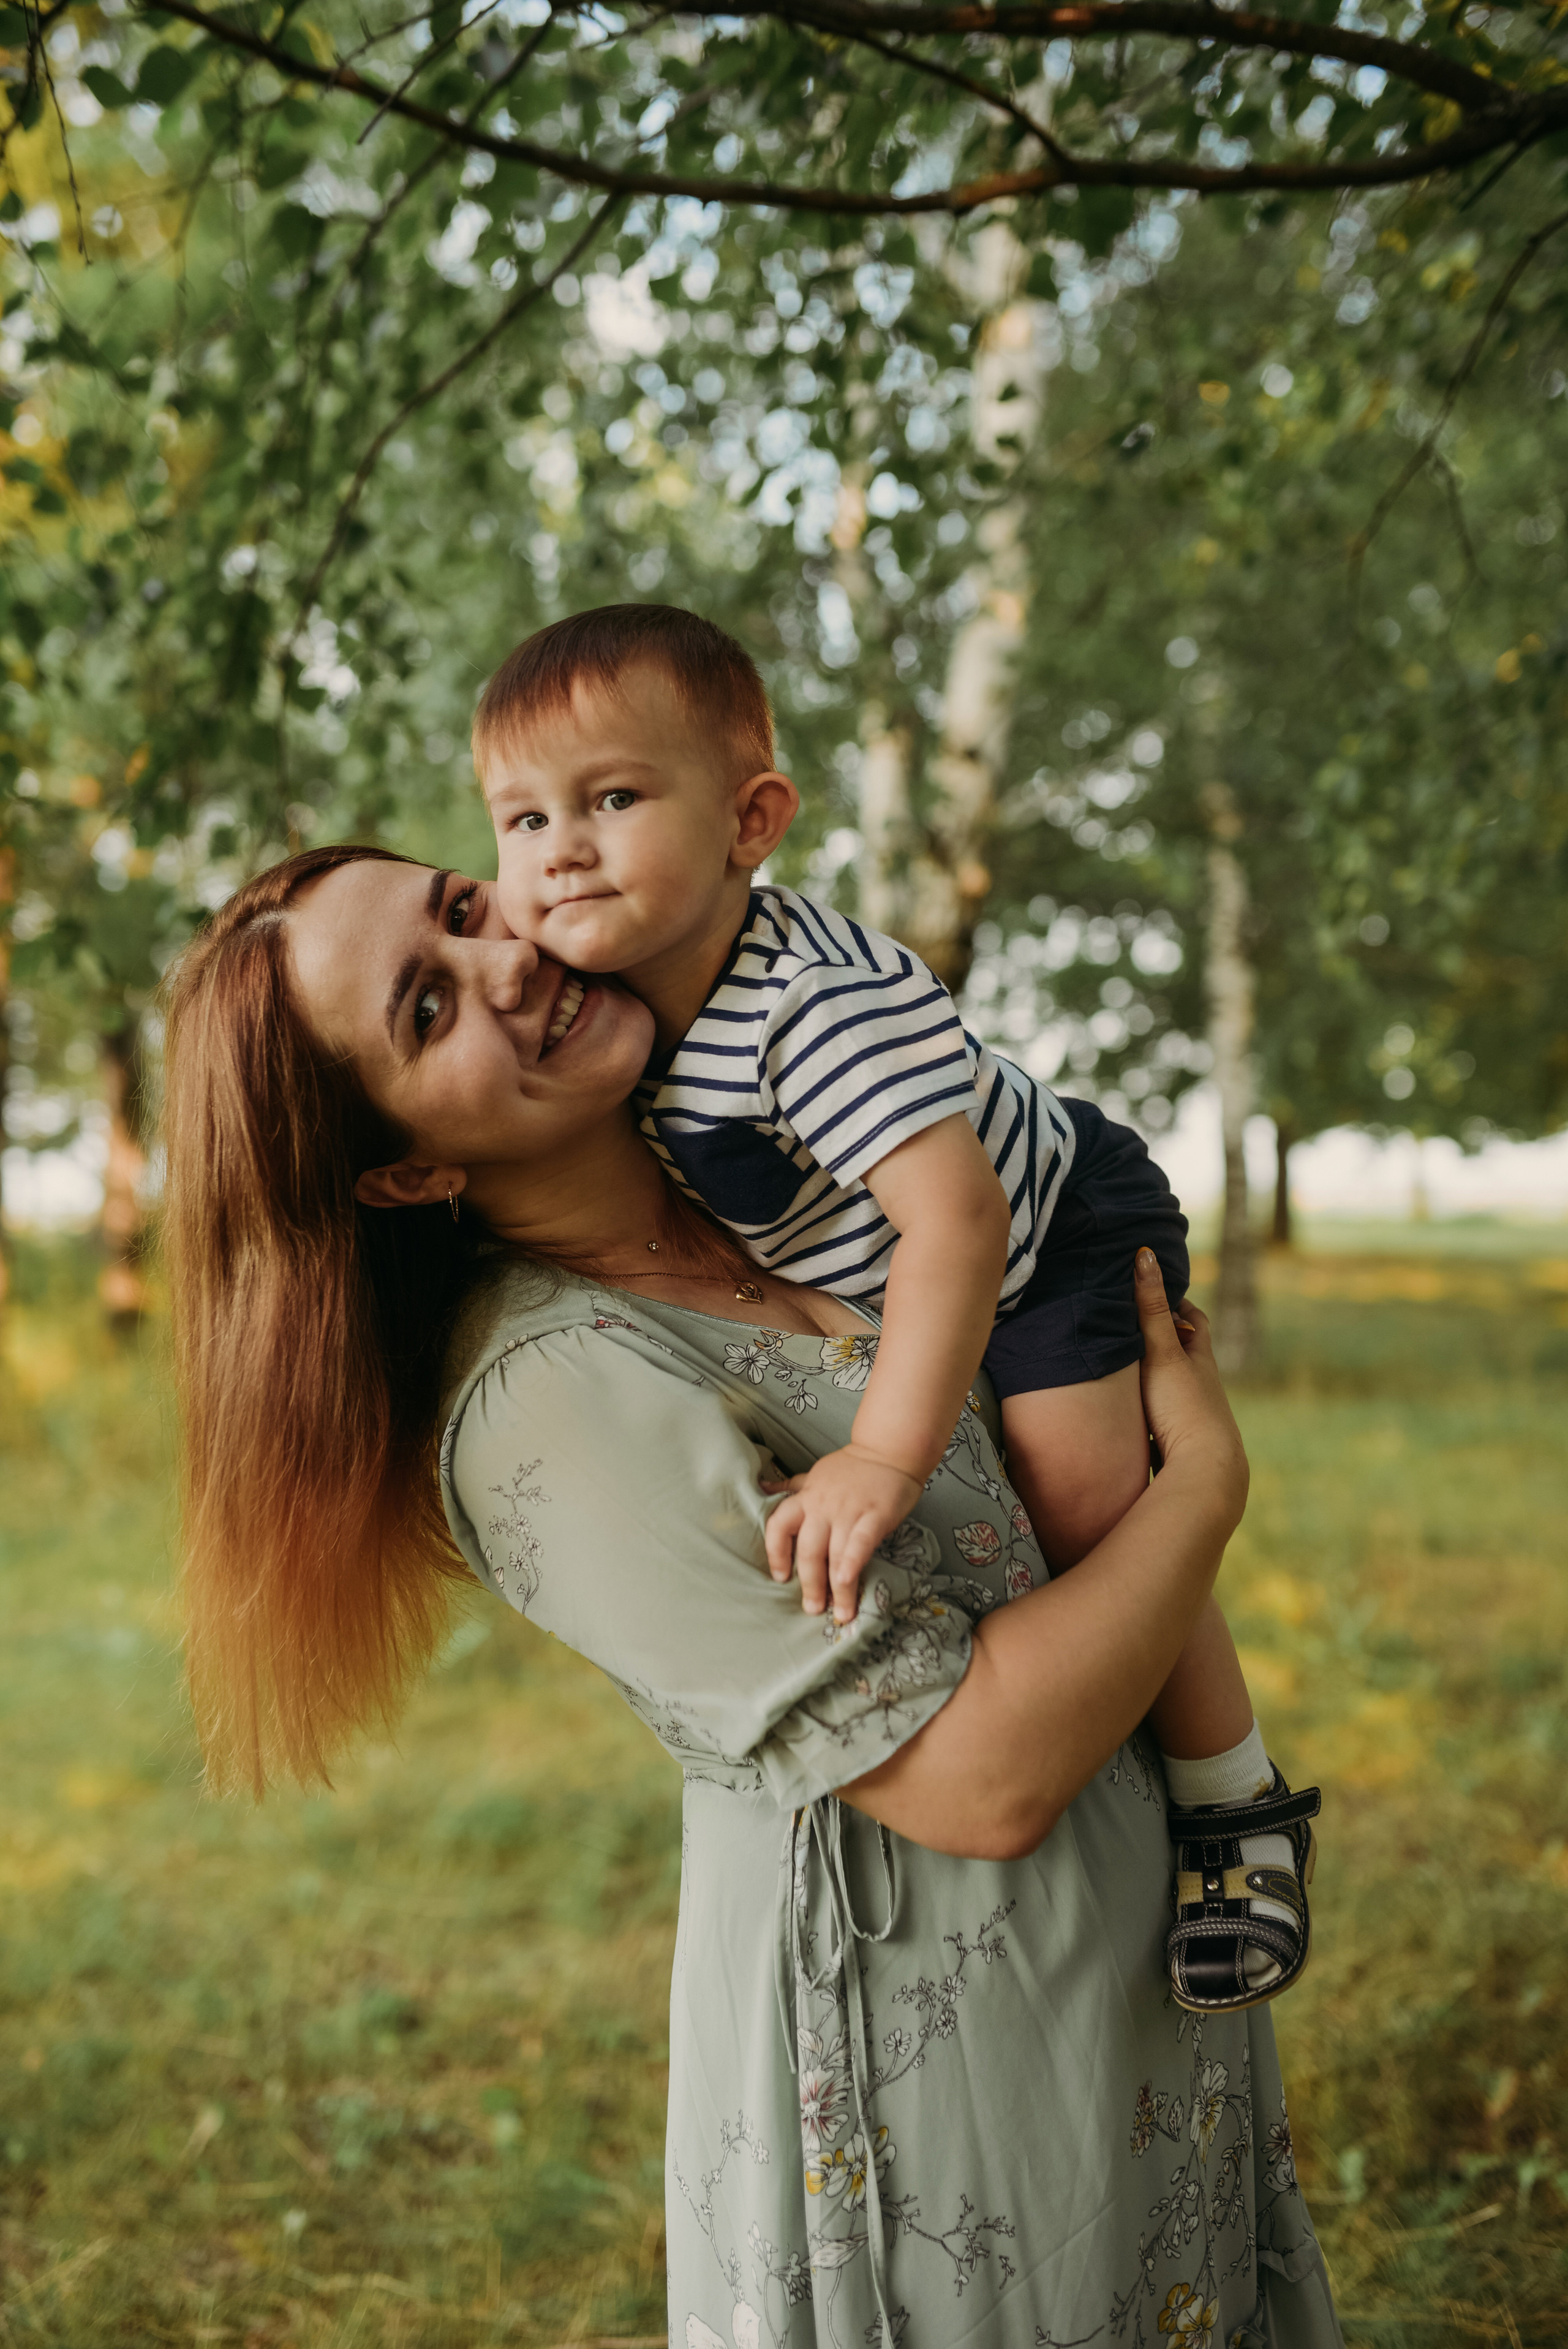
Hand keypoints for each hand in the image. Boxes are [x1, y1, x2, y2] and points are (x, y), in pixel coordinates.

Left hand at [763, 1445, 923, 1623]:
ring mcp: (849, 1511)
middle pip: (808, 1550)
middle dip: (810, 1584)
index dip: (775, 1553)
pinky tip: (848, 1582)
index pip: (779, 1525)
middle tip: (813, 1609)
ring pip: (835, 1554)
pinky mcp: (875, 1515)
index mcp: (806, 1497)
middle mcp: (822, 1507)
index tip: (780, 1577)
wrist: (889, 1449)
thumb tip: (761, 1488)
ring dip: (837, 1588)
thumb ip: (792, 1488)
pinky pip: (860, 1543)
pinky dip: (852, 1564)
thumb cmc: (852, 1466)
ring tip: (840, 1613)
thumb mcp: (815, 1474)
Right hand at [1134, 1248, 1248, 1534]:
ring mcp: (1192, 1416)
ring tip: (1125, 1366)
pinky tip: (1130, 1412)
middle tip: (1136, 1324)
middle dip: (1165, 1338)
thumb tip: (1145, 1254)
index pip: (1194, 1321)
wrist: (1203, 1474)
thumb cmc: (1184, 1408)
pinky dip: (1148, 1407)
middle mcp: (1202, 1385)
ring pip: (1174, 1386)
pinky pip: (1162, 1415)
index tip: (1156, 1289)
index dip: (1177, 1303)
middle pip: (1186, 1353)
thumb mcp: (1162, 1353)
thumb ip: (1149, 1309)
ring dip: (1155, 1376)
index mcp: (1201, 1359)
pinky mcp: (1179, 1443)